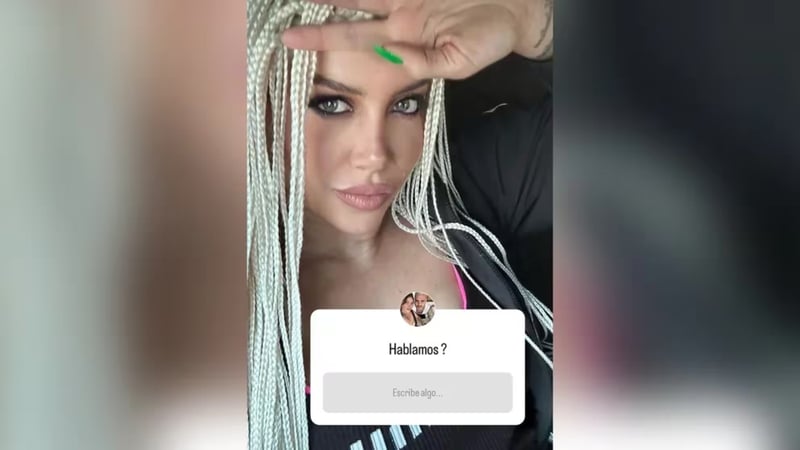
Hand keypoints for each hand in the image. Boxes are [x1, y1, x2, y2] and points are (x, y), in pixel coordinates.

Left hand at [281, 0, 552, 79]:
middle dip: (320, 0)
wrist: (518, 13)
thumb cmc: (489, 41)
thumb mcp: (457, 63)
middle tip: (287, 1)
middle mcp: (399, 10)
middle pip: (350, 1)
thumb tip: (395, 55)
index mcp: (403, 36)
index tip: (288, 36)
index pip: (354, 36)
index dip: (322, 35)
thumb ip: (424, 63)